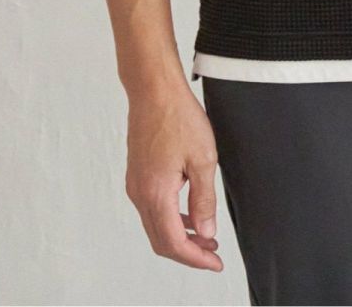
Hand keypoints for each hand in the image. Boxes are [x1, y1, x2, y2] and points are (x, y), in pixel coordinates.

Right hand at [124, 84, 222, 271]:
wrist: (153, 89)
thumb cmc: (178, 117)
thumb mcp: (202, 158)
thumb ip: (203, 199)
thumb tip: (205, 232)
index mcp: (156, 194)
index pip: (173, 243)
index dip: (195, 258)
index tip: (215, 263)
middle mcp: (140, 193)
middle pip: (161, 240)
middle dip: (188, 252)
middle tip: (212, 254)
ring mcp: (136, 184)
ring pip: (155, 225)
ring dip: (179, 236)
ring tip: (205, 236)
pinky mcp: (137, 174)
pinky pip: (152, 208)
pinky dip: (170, 218)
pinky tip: (188, 213)